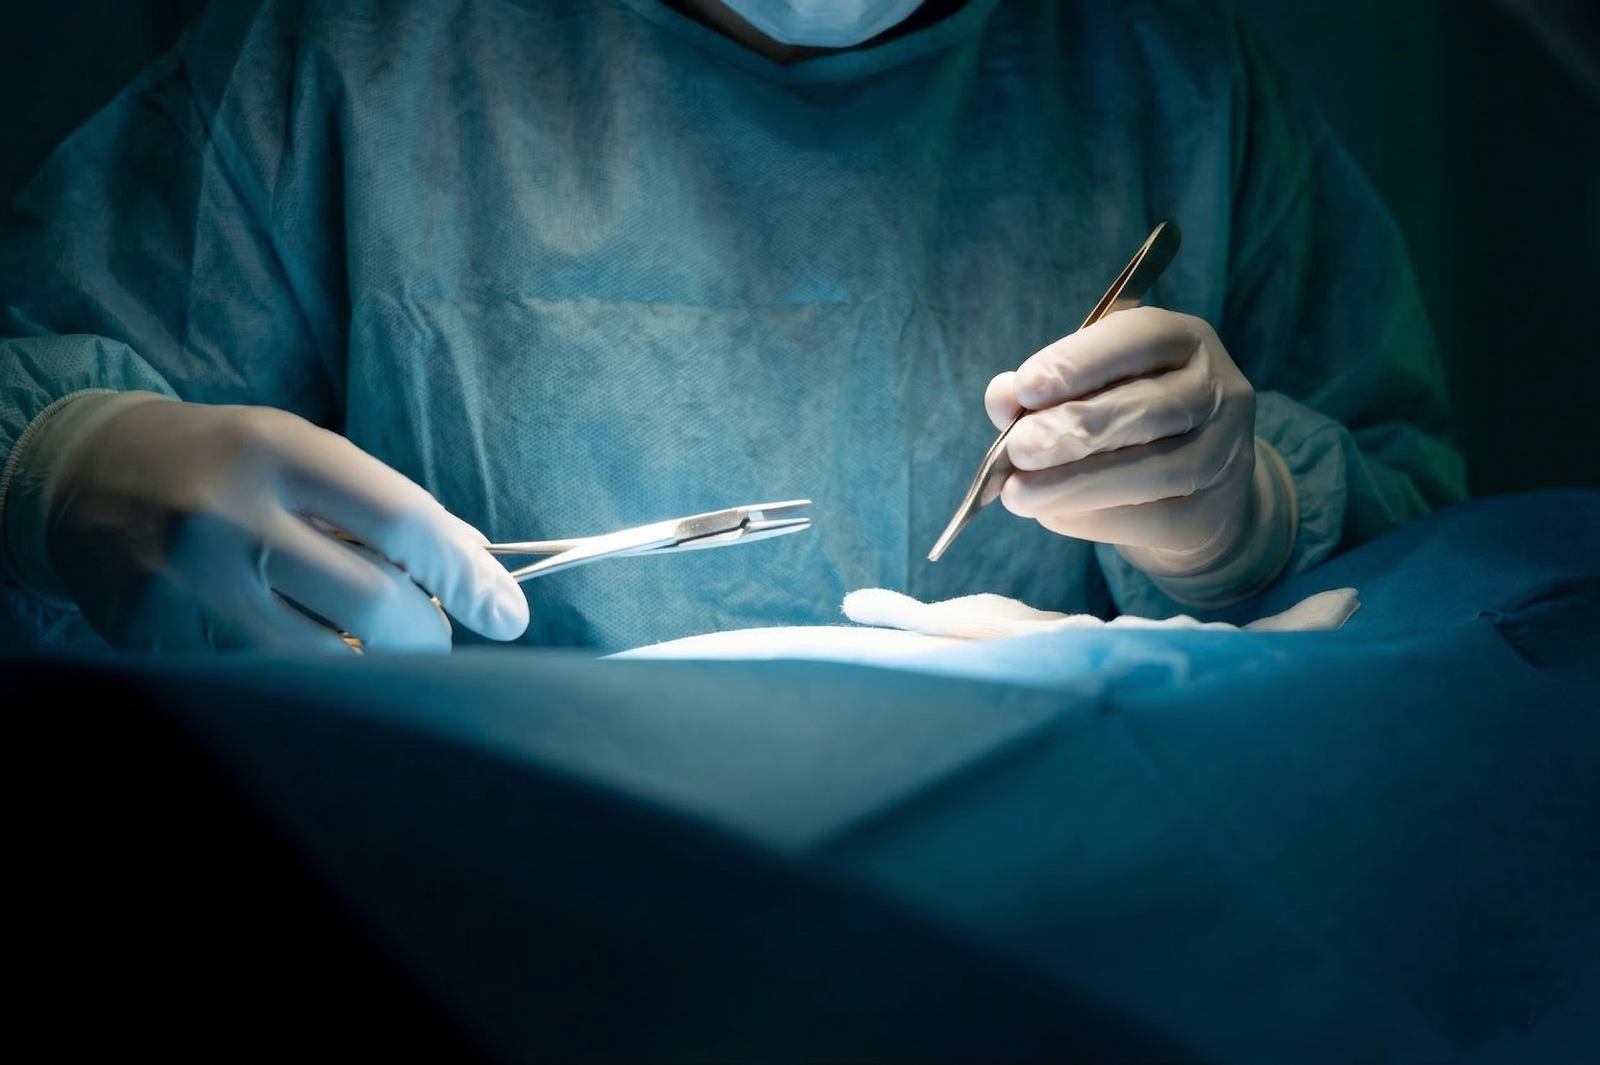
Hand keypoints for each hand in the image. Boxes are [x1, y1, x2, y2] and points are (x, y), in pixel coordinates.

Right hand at [33, 394, 528, 650]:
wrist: (83, 472)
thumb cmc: (222, 460)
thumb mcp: (303, 451)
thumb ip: (386, 503)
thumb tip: (477, 564)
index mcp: (279, 453)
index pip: (405, 522)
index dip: (469, 576)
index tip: (510, 615)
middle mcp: (229, 515)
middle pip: (373, 605)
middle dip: (428, 635)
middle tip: (438, 639)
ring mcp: (186, 582)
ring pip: (322, 660)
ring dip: (371, 664)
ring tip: (372, 642)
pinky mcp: (151, 635)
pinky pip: (260, 677)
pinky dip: (303, 675)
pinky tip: (302, 647)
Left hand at [984, 306, 1292, 601]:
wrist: (1198, 488)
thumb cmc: (1129, 422)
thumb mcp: (1091, 388)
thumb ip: (1045, 390)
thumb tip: (1001, 396)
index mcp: (1185, 341)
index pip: (1140, 338)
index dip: (1079, 362)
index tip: (1024, 388)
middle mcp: (1218, 391)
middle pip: (1148, 409)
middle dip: (1073, 429)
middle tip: (1017, 449)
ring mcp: (1224, 454)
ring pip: (1153, 471)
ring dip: (1075, 484)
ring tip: (1019, 494)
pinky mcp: (1211, 512)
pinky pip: (1151, 519)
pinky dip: (1093, 519)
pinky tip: (1051, 515)